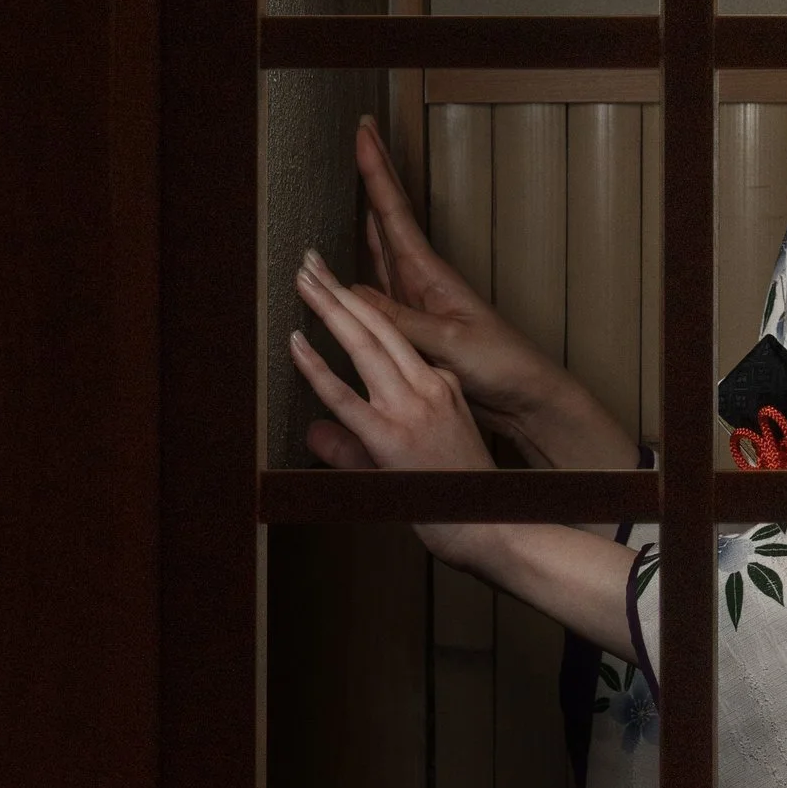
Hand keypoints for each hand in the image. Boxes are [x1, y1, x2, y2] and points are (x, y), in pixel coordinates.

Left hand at [292, 245, 498, 561]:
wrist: (491, 527)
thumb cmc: (455, 499)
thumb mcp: (408, 458)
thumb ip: (354, 444)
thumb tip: (313, 434)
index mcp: (441, 386)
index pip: (398, 336)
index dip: (362, 305)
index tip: (337, 286)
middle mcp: (428, 387)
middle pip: (378, 324)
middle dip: (340, 289)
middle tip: (311, 260)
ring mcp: (410, 410)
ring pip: (364, 345)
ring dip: (329, 308)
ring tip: (304, 279)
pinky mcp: (390, 438)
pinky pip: (344, 396)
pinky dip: (316, 366)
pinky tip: (295, 343)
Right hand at [346, 119, 642, 470]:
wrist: (524, 399)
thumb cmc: (500, 365)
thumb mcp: (450, 340)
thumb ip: (402, 320)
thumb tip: (348, 292)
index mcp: (430, 274)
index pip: (394, 212)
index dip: (377, 172)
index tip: (363, 132)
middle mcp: (418, 280)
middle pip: (386, 218)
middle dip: (371, 177)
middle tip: (357, 136)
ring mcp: (412, 302)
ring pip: (376, 251)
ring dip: (358, 218)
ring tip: (339, 186)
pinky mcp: (409, 330)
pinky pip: (371, 293)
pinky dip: (350, 276)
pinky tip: (338, 271)